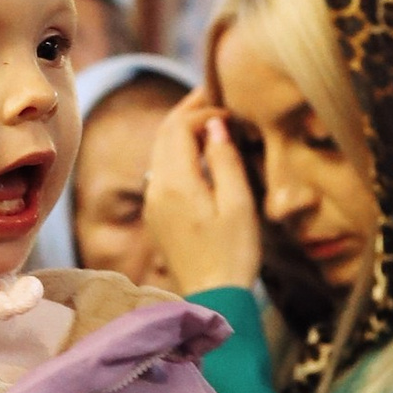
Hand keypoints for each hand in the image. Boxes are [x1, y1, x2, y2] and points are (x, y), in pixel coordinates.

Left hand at [144, 94, 263, 298]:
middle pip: (165, 133)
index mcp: (176, 182)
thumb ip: (225, 159)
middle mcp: (156, 187)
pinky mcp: (157, 213)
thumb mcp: (239, 204)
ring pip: (160, 149)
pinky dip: (178, 150)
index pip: (181, 127)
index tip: (230, 111)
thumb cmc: (233, 254)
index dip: (204, 111)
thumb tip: (215, 126)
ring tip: (208, 115)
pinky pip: (162, 168)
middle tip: (214, 94)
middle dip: (188, 110)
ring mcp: (153, 201)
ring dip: (181, 129)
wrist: (212, 298)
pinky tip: (198, 149)